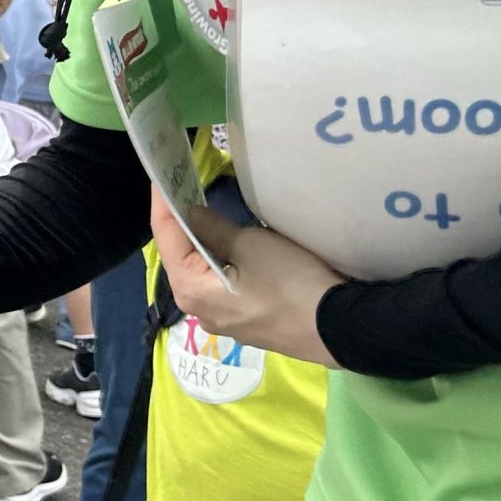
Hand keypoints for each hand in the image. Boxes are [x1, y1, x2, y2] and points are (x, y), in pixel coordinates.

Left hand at [149, 190, 341, 365]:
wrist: (339, 328)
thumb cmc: (289, 283)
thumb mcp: (251, 245)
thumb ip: (213, 228)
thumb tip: (190, 213)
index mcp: (189, 289)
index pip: (165, 235)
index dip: (162, 201)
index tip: (161, 171)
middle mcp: (196, 308)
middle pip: (180, 254)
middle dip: (180, 220)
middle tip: (181, 183)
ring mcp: (219, 318)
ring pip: (201, 269)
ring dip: (200, 239)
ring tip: (199, 204)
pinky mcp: (242, 320)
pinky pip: (221, 283)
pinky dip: (219, 258)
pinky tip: (224, 240)